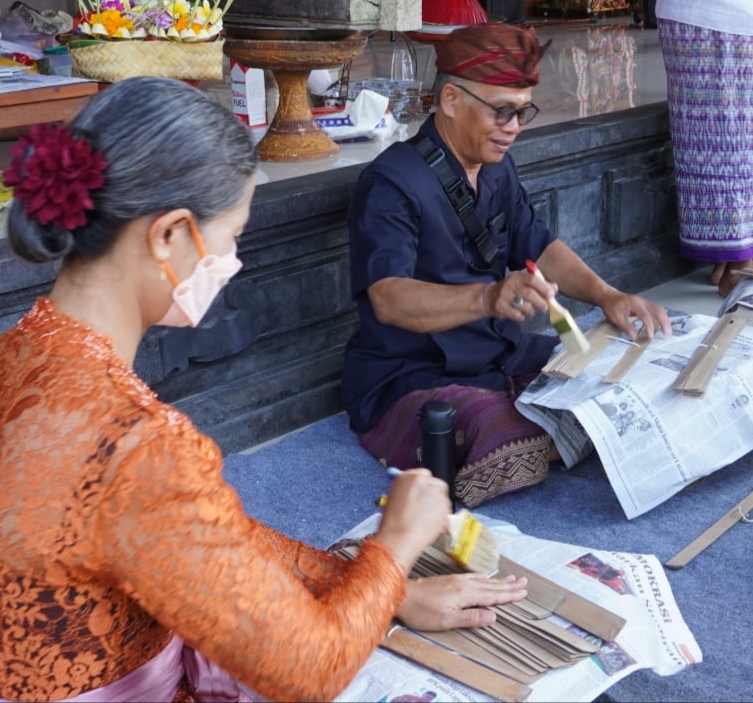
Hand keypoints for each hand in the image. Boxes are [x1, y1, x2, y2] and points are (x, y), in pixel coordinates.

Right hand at [373, 468, 450, 573]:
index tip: (421, 493)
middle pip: (434, 482)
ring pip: (442, 495)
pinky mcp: (445, 504)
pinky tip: (431, 523)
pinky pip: (446, 508)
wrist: (400, 537)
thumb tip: (411, 491)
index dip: (422, 486)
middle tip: (426, 506)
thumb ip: (405, 491)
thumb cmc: (392, 523)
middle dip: (433, 493)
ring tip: (426, 518)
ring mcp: (436, 491)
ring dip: (437, 504)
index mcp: (407, 477)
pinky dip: (441, 514)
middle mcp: (423, 480)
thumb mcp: (393, 500)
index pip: (421, 474)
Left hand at [397, 573, 528, 630]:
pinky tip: (485, 577)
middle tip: (524, 583)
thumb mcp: (447, 620)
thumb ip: (471, 617)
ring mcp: (455, 580)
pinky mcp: (449, 580)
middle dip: (508, 585)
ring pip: (483, 580)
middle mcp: (463, 584)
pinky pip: (473, 577)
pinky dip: (484, 577)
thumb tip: (493, 617)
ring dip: (499, 580)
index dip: (508, 595)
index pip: (492, 595)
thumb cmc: (422, 611)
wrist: (402, 595)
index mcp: (465, 594)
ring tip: (511, 579)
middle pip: (491, 585)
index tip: (523, 593)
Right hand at [485, 270, 555, 320]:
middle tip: (544, 307)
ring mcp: (504, 297)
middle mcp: (510, 285)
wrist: (488, 297)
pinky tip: (521, 314)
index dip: (544, 287)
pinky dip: (522, 317)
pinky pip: (517, 315)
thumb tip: (555, 288)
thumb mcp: (523, 283)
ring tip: (531, 311)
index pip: (533, 280)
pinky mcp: (500, 308)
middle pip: (530, 294)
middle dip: (540, 302)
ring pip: (524, 307)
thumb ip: (540, 285)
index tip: (551, 294)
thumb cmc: (511, 290)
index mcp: (518, 277)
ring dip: (532, 311)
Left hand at [599, 289, 671, 339]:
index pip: (645, 315)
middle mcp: (642, 301)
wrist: (609, 296)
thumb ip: (625, 327)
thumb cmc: (611, 306)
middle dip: (664, 322)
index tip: (650, 337)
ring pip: (660, 309)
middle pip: (658, 310)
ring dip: (665, 320)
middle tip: (667, 334)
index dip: (649, 326)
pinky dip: (662, 317)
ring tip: (667, 331)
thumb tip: (635, 336)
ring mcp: (645, 302)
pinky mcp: (645, 304)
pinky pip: (657, 309)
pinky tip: (664, 325)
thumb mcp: (615, 318)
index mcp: (634, 304)